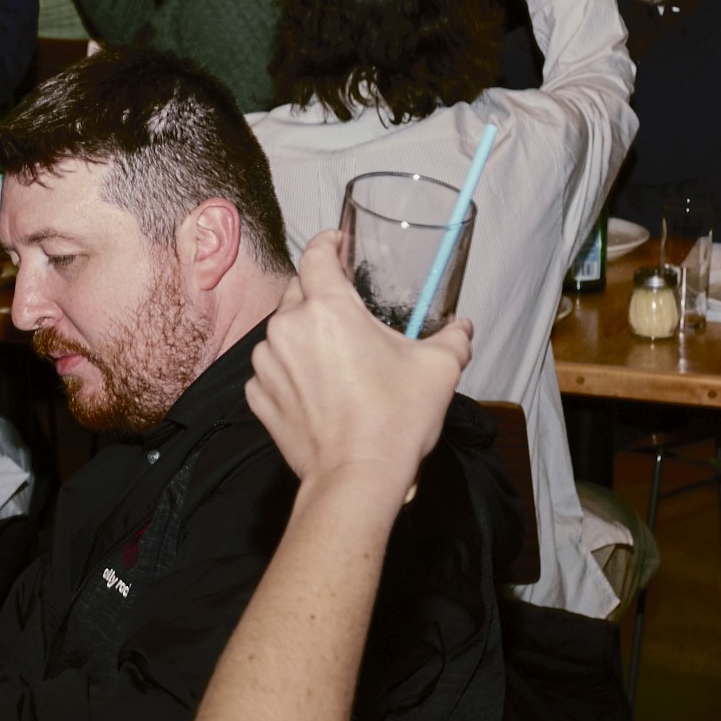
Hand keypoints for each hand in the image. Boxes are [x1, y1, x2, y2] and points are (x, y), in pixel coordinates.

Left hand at [247, 233, 472, 492]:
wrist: (357, 477)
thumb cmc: (395, 419)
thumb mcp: (438, 370)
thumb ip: (452, 338)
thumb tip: (462, 328)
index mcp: (327, 309)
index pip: (316, 256)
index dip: (326, 243)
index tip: (335, 242)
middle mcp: (287, 328)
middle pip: (297, 291)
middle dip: (319, 292)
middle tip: (347, 309)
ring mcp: (266, 364)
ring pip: (282, 332)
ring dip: (304, 335)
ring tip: (337, 359)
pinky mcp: (258, 396)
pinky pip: (272, 369)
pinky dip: (290, 370)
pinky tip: (318, 388)